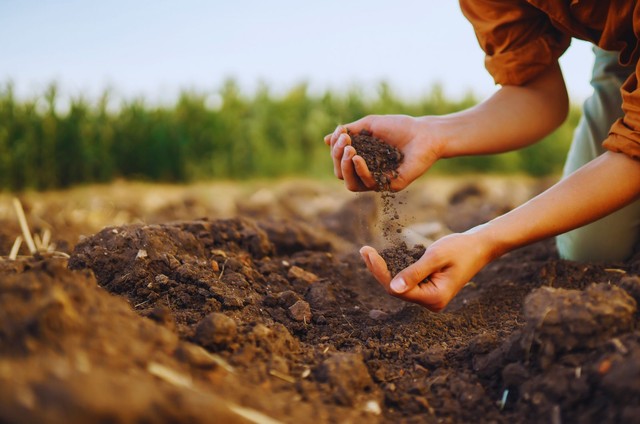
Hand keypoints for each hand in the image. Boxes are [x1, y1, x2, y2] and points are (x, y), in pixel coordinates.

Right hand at [323, 115, 441, 191]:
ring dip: (344, 167)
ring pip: (350, 184)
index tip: (341, 132)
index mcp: (362, 158)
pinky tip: (357, 158)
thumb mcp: (369, 125)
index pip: (339, 160)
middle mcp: (368, 172)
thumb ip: (349, 132)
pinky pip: (368, 184)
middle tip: (345, 142)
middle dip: (337, 157)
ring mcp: (378, 180)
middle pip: (341, 173)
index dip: (335, 149)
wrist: (424, 133)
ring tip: (349, 150)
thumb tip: (326, 140)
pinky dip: (360, 171)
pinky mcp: (389, 186)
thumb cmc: (399, 127)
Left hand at [359, 231, 493, 311]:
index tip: (367, 253)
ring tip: (367, 252)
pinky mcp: (427, 288)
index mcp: (434, 298)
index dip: (380, 272)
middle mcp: (431, 302)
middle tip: (364, 250)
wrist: (480, 246)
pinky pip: (406, 281)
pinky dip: (394, 268)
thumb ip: (414, 272)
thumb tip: (392, 288)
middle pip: (395, 289)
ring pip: (398, 285)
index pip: (397, 289)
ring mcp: (429, 297)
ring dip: (384, 269)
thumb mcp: (436, 257)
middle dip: (378, 270)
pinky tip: (381, 257)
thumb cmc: (461, 248)